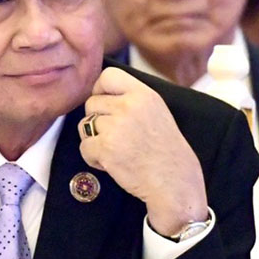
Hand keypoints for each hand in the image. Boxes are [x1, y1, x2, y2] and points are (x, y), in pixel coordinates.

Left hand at [79, 68, 207, 236]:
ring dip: (94, 140)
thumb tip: (101, 93)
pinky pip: (84, 147)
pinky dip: (93, 158)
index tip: (104, 105)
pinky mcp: (106, 147)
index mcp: (144, 94)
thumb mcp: (157, 112)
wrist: (175, 183)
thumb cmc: (166, 152)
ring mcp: (116, 126)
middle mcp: (130, 106)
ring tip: (115, 150)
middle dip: (97, 121)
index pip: (108, 75)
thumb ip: (132, 100)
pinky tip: (111, 163)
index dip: (99, 90)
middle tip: (114, 137)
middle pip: (91, 103)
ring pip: (85, 125)